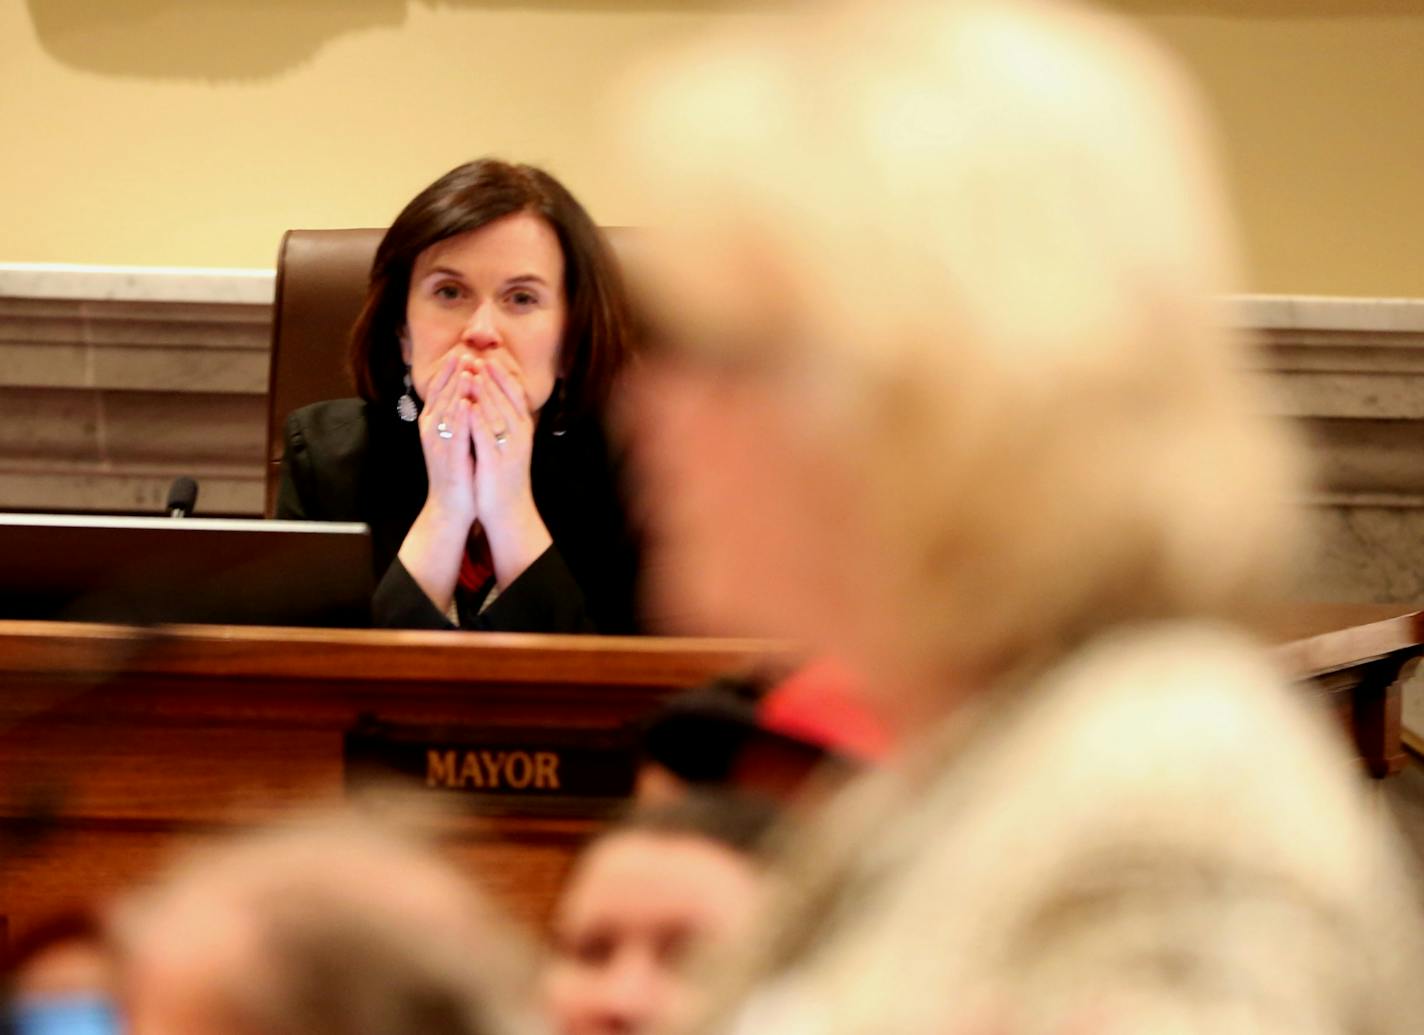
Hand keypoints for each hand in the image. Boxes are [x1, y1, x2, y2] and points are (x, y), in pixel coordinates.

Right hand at [396, 351, 479, 614]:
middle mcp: (432, 430)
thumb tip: (465, 393)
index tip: (462, 349)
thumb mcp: (456, 438)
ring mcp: (438, 443)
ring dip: (455, 387)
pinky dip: (459, 416)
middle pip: (441, 394)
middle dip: (453, 371)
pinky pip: (454, 433)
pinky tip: (467, 401)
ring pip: (446, 409)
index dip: (450, 369)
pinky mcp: (448, 458)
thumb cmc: (457, 472)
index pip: (441, 389)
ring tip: (465, 366)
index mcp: (434, 423)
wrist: (450, 507)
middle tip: (464, 349)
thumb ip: (457, 416)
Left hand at [469, 353, 551, 586]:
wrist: (508, 510)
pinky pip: (485, 436)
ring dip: (483, 391)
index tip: (488, 356)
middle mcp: (519, 435)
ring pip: (496, 413)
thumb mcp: (508, 444)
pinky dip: (475, 419)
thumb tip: (494, 398)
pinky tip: (465, 405)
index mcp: (522, 428)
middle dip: (490, 376)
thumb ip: (503, 421)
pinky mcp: (495, 462)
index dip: (502, 374)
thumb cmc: (504, 476)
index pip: (515, 393)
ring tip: (470, 372)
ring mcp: (508, 448)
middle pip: (506, 398)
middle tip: (476, 356)